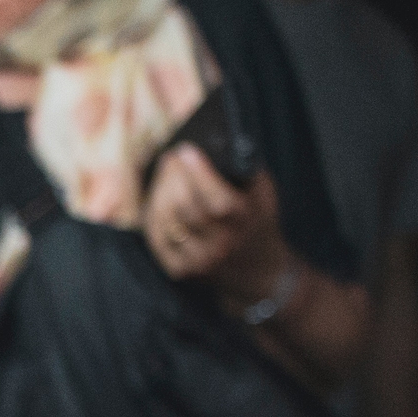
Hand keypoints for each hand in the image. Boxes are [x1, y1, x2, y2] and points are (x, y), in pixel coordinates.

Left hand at [143, 150, 289, 301]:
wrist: (258, 272)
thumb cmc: (257, 222)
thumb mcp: (263, 196)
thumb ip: (243, 171)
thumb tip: (212, 144)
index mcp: (245, 223)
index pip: (218, 200)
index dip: (199, 173)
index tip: (187, 150)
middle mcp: (221, 245)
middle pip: (184, 205)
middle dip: (174, 175)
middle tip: (172, 157)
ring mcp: (199, 261)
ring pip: (166, 219)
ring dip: (160, 190)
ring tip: (166, 174)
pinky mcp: (180, 270)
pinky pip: (157, 235)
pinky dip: (154, 213)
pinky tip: (159, 198)